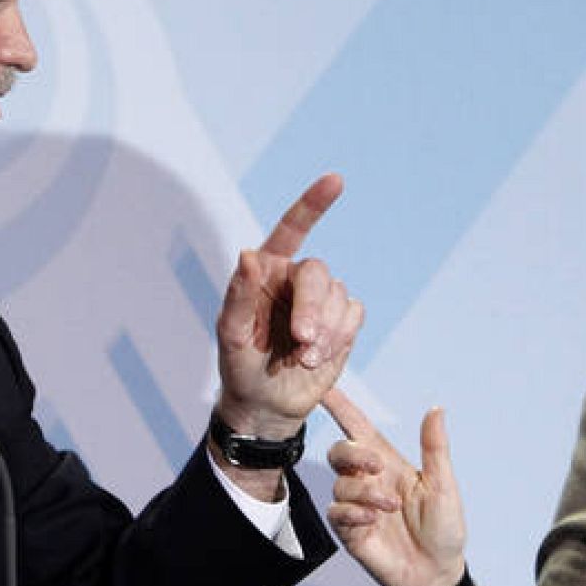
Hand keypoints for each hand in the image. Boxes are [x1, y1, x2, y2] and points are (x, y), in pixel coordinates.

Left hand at [214, 174, 362, 439]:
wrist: (266, 404)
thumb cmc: (240, 366)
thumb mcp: (231, 334)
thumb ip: (239, 294)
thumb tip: (248, 256)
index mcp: (267, 270)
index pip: (292, 229)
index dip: (313, 204)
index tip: (336, 181)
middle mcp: (297, 280)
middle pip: (319, 273)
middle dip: (313, 308)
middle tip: (302, 341)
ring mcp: (322, 301)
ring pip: (340, 298)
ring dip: (325, 332)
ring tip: (303, 359)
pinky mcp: (342, 323)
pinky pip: (353, 316)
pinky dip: (339, 338)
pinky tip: (317, 358)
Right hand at [324, 388, 465, 585]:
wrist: (437, 574)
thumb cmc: (443, 528)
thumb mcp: (443, 485)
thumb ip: (434, 448)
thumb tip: (436, 409)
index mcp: (388, 464)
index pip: (357, 428)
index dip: (341, 407)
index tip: (324, 388)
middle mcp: (368, 481)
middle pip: (340, 452)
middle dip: (353, 453)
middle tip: (377, 466)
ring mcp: (357, 506)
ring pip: (340, 484)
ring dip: (364, 491)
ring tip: (391, 507)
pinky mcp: (351, 531)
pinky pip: (337, 512)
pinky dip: (353, 512)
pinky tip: (372, 520)